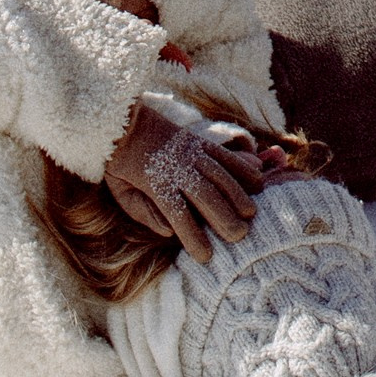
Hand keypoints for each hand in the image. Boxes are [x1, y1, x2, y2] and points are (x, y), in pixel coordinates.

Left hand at [103, 102, 263, 263]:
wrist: (122, 119)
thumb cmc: (118, 161)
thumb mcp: (119, 190)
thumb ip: (142, 212)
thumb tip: (168, 231)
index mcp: (155, 183)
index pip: (178, 216)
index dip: (194, 238)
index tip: (206, 257)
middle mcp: (177, 167)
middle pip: (206, 195)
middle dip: (225, 217)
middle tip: (239, 237)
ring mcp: (190, 151)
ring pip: (220, 174)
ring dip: (238, 194)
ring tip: (251, 214)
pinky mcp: (198, 141)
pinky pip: (224, 154)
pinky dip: (242, 167)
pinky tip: (256, 181)